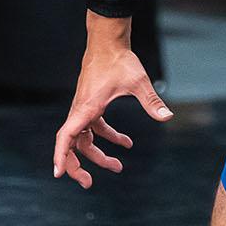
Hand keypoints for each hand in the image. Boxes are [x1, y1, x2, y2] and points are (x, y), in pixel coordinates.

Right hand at [51, 46, 171, 188]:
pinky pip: (94, 127)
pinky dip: (107, 137)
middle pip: (72, 143)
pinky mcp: (91, 104)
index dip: (61, 156)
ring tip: (118, 166)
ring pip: (84, 138)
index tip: (58, 174)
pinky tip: (127, 143)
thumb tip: (168, 116)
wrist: (108, 41)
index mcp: (87, 108)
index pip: (66, 136)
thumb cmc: (119, 60)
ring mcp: (84, 108)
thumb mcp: (138, 82)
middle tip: (89, 184)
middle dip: (77, 165)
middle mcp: (81, 110)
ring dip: (97, 154)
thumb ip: (151, 101)